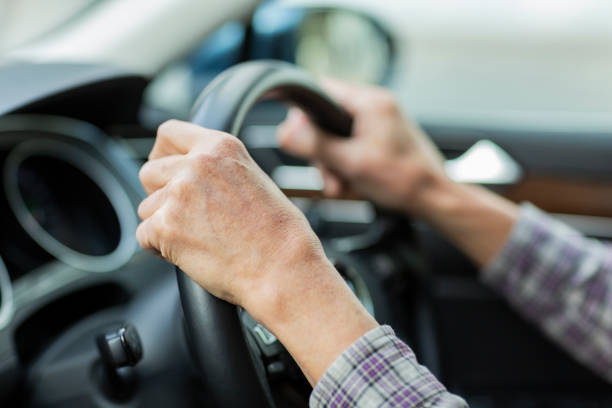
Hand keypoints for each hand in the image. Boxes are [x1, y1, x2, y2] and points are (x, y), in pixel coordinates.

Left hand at [137, 120, 376, 382]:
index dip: (163, 155)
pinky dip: (161, 248)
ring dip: (163, 223)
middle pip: (149, 172)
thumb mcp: (253, 179)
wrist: (282, 268)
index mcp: (221, 147)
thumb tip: (188, 173)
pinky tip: (191, 253)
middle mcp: (197, 164)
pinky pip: (144, 235)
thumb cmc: (278, 234)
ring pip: (146, 207)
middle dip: (159, 193)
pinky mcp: (166, 226)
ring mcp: (179, 194)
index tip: (165, 170)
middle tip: (185, 214)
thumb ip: (218, 169)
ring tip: (199, 238)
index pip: (169, 133)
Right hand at [277, 79, 446, 215]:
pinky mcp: (381, 138)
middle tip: (327, 174)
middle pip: (326, 118)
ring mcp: (379, 122)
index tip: (297, 137)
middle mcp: (375, 105)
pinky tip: (349, 184)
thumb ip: (315, 145)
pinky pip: (351, 145)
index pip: (321, 89)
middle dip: (321, 150)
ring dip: (333, 163)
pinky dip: (346, 165)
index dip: (304, 113)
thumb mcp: (351, 163)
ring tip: (340, 186)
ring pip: (337, 136)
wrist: (434, 198)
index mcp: (370, 102)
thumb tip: (284, 131)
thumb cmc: (403, 179)